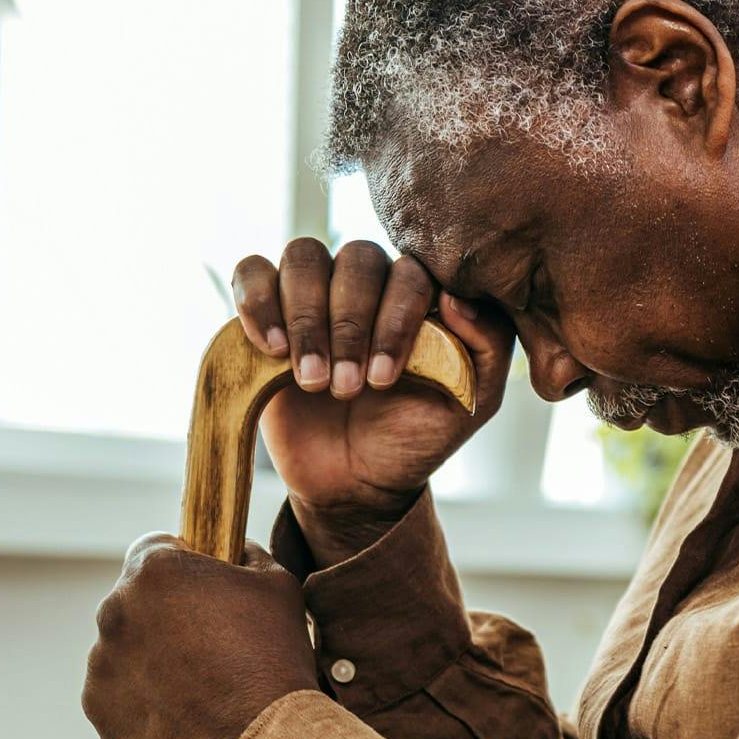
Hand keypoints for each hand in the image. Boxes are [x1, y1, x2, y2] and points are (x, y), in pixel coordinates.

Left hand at [82, 534, 320, 738]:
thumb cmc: (275, 659)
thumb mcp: (278, 587)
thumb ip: (248, 556)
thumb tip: (237, 550)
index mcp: (155, 572)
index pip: (154, 547)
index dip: (182, 564)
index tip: (201, 588)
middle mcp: (115, 612)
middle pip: (136, 602)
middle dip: (165, 616)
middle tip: (211, 646)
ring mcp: (102, 666)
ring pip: (125, 652)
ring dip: (153, 661)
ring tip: (203, 689)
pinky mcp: (100, 713)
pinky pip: (120, 697)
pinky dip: (145, 703)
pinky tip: (187, 716)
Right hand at [231, 238, 515, 536]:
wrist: (355, 480)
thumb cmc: (416, 436)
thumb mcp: (470, 402)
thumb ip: (486, 347)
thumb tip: (455, 297)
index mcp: (418, 295)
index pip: (410, 271)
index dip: (395, 319)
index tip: (384, 379)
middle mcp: (368, 283)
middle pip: (356, 259)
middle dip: (349, 327)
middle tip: (346, 388)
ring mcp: (315, 291)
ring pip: (304, 257)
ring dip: (306, 319)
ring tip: (312, 380)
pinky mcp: (266, 308)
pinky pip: (252, 271)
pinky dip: (257, 302)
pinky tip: (272, 350)